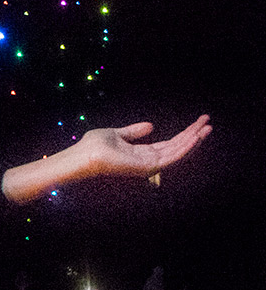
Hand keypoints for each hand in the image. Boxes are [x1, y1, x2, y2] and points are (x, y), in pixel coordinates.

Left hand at [75, 115, 211, 179]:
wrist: (82, 155)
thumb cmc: (93, 146)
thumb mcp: (117, 134)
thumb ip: (134, 132)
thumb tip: (150, 126)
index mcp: (140, 153)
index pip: (168, 144)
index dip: (183, 134)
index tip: (198, 122)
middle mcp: (146, 161)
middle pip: (176, 148)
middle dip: (193, 135)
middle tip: (208, 122)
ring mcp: (147, 165)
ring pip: (177, 152)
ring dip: (194, 140)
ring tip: (207, 127)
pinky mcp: (146, 167)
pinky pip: (171, 158)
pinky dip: (185, 148)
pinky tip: (195, 137)